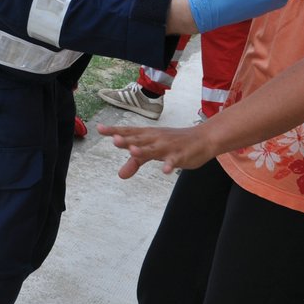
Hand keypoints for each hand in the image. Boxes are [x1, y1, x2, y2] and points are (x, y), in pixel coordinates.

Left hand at [98, 122, 214, 177]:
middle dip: (127, 139)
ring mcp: (169, 146)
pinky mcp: (181, 155)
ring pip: (155, 149)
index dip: (114, 131)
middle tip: (114, 139)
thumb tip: (120, 175)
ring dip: (144, 150)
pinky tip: (165, 170)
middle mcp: (156, 138)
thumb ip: (136, 162)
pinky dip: (170, 165)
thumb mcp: (153, 152)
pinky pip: (175, 161)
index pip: (129, 132)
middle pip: (139, 139)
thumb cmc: (175, 143)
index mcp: (148, 136)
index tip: (99, 129)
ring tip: (133, 151)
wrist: (204, 139)